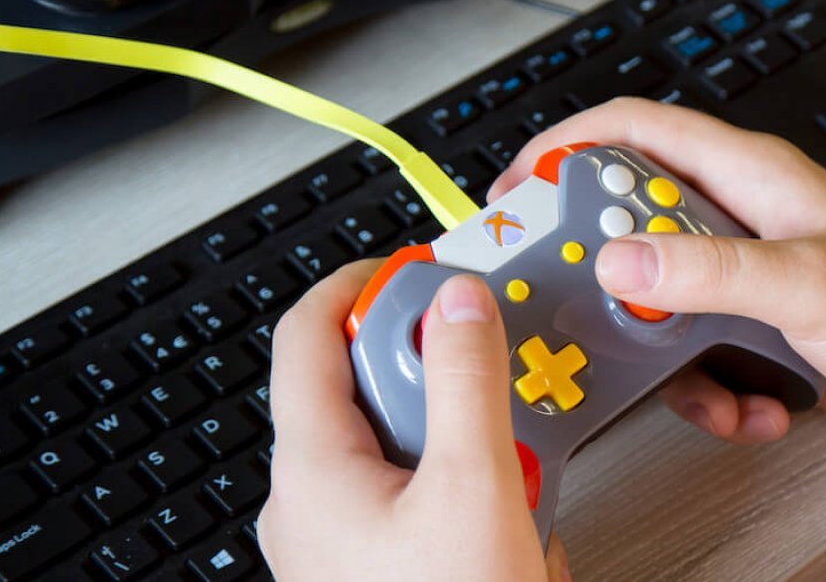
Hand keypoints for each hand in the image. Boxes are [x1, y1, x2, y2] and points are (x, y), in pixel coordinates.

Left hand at [258, 263, 569, 580]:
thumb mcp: (475, 488)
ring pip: (403, 450)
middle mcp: (310, 503)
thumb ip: (467, 383)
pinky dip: (469, 502)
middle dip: (445, 388)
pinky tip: (512, 532)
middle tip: (496, 397)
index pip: (309, 331)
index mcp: (311, 469)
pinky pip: (418, 502)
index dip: (367, 284)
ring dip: (471, 456)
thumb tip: (458, 303)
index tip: (426, 273)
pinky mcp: (373, 568)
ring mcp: (338, 541)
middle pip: (369, 391)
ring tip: (516, 493)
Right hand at [489, 98, 825, 471]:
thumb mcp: (803, 284)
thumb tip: (622, 254)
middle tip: (592, 317)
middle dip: (612, 280)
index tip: (520, 186)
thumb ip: (708, 269)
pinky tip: (761, 408)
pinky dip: (718, 394)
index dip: (570, 146)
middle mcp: (747, 220)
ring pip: (663, 308)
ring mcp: (752, 279)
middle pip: (638, 227)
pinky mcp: (762, 332)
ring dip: (672, 359)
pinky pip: (701, 358)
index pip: (640, 132)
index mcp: (754, 177)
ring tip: (712, 388)